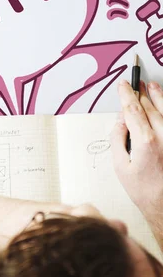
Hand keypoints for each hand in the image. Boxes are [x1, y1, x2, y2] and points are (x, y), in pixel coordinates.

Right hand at [111, 80, 162, 234]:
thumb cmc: (146, 192)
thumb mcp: (120, 166)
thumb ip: (118, 139)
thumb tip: (120, 121)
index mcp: (146, 142)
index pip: (132, 109)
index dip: (126, 94)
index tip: (123, 85)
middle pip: (149, 107)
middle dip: (140, 94)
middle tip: (135, 84)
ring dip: (158, 96)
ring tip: (152, 86)